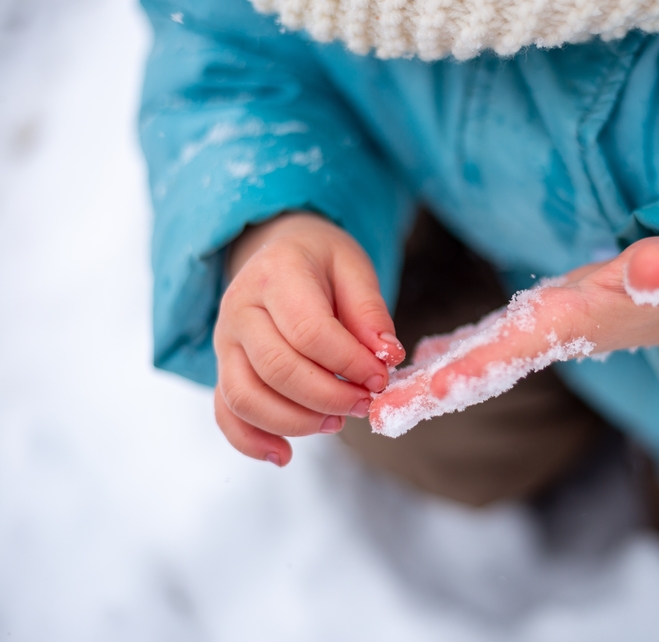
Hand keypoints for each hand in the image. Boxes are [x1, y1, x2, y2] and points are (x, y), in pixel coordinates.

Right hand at [213, 212, 404, 465]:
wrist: (277, 252)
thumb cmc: (321, 262)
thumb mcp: (353, 266)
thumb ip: (369, 310)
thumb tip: (386, 355)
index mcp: (276, 275)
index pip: (309, 331)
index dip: (349, 363)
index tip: (380, 377)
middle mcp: (241, 308)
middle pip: (277, 369)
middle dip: (328, 397)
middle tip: (364, 403)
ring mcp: (225, 342)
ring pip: (245, 397)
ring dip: (296, 421)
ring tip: (337, 422)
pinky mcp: (222, 368)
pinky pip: (225, 412)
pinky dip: (250, 440)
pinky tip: (284, 454)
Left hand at [370, 237, 658, 428]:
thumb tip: (657, 269)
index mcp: (568, 324)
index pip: (508, 350)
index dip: (464, 369)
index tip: (416, 393)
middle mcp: (544, 337)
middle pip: (478, 368)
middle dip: (428, 394)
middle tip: (374, 418)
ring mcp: (538, 334)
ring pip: (474, 360)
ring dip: (429, 380)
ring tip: (379, 398)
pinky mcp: (538, 323)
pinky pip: (485, 342)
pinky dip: (450, 354)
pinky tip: (417, 357)